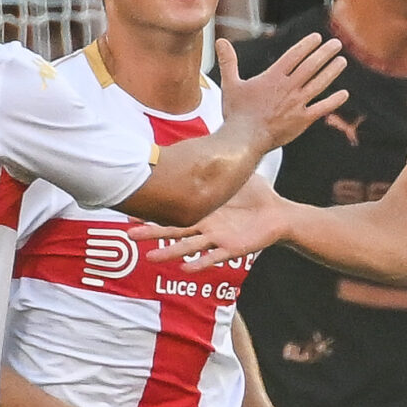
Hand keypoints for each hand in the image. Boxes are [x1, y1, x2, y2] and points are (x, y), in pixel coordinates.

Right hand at [137, 172, 290, 268]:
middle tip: (129, 235)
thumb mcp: (234, 173)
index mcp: (202, 210)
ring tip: (150, 257)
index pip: (173, 210)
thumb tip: (203, 137)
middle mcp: (204, 226)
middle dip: (151, 233)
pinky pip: (214, 257)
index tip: (133, 209)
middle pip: (173, 230)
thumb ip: (218, 160)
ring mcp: (216, 238)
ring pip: (188, 247)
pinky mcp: (232, 249)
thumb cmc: (255, 194)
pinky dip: (200, 264)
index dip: (154, 211)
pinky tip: (185, 268)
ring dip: (169, 252)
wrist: (278, 214)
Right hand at [215, 33, 346, 149]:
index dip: (307, 45)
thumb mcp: (230, 84)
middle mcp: (288, 88)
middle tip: (336, 44)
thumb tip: (220, 41)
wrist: (244, 139)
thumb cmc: (236, 114)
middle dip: (324, 53)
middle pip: (310, 66)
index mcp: (273, 77)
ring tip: (342, 60)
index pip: (294, 56)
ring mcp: (297, 104)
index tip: (317, 38)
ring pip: (319, 83)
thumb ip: (229, 62)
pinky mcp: (302, 120)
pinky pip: (322, 108)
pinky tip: (344, 93)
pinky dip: (334, 101)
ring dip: (332, 71)